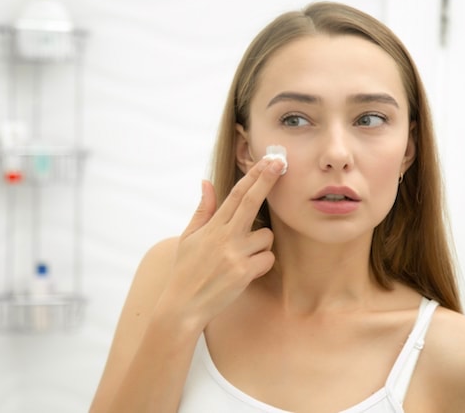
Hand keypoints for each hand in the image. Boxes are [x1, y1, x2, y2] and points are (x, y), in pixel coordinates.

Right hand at [157, 158, 284, 330]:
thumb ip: (203, 209)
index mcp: (213, 226)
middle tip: (281, 162)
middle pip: (252, 201)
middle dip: (268, 180)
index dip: (254, 175)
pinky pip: (267, 259)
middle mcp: (225, 237)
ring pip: (266, 236)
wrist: (183, 304)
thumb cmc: (186, 269)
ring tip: (242, 255)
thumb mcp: (190, 236)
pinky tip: (245, 270)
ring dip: (261, 243)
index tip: (267, 160)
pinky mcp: (244, 273)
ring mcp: (235, 254)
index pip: (237, 194)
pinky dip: (261, 263)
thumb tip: (207, 182)